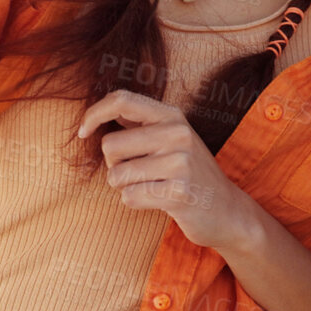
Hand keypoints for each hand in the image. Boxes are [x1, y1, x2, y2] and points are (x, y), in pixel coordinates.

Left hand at [77, 90, 261, 252]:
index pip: (121, 100)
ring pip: (116, 176)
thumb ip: (141, 123)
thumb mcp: (172, 138)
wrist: (227, 210)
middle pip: (110, 145)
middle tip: (139, 173)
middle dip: (114, 165)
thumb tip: (102, 111)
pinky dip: (135, 202)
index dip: (93, 114)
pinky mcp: (179, 192)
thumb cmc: (189, 174)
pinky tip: (158, 201)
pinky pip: (129, 197)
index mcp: (171, 115)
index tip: (83, 133)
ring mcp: (180, 162)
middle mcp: (177, 133)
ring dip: (125, 187)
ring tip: (151, 186)